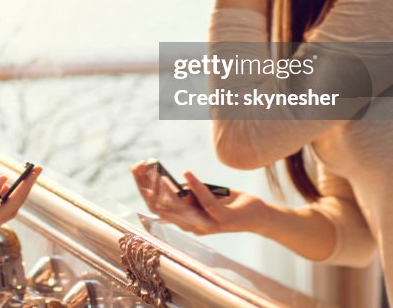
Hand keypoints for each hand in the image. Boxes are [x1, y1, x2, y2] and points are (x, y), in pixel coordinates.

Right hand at [130, 162, 267, 235]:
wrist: (257, 215)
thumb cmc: (228, 204)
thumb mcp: (203, 196)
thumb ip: (188, 194)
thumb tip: (169, 183)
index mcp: (185, 221)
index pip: (156, 205)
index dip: (143, 188)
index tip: (135, 170)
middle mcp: (192, 226)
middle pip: (161, 207)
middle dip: (146, 186)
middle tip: (138, 167)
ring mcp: (206, 225)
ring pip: (178, 208)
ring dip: (164, 188)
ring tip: (156, 171)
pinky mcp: (222, 220)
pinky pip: (205, 202)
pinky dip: (195, 186)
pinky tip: (187, 172)